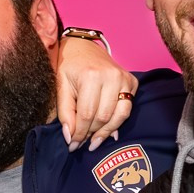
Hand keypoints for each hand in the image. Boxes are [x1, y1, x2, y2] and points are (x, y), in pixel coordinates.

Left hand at [56, 34, 137, 151]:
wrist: (83, 47)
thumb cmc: (70, 68)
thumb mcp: (61, 87)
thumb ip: (65, 113)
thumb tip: (70, 138)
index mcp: (91, 76)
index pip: (87, 114)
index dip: (80, 134)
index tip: (73, 145)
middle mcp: (111, 77)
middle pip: (103, 117)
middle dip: (91, 134)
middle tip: (82, 144)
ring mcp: (124, 78)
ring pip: (119, 115)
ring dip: (106, 132)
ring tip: (95, 142)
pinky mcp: (132, 81)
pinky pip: (127, 109)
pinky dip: (117, 122)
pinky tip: (107, 131)